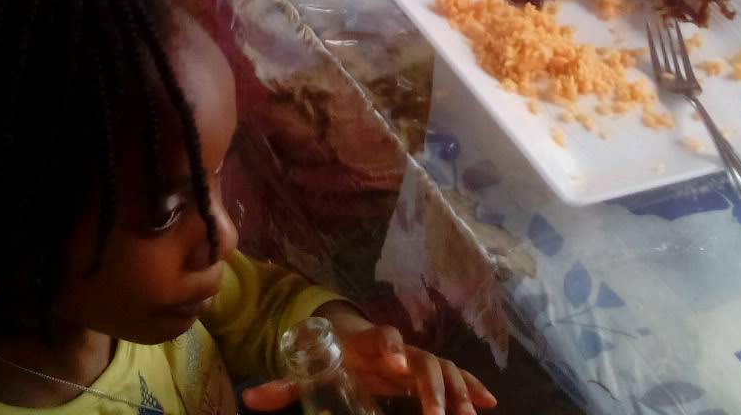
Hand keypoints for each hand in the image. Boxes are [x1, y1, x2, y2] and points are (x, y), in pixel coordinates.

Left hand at [242, 312, 496, 414]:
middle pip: (422, 358)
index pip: (380, 336)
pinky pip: (456, 377)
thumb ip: (285, 386)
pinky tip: (489, 403)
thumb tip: (251, 401)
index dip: (389, 345)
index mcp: (368, 344)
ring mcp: (416, 360)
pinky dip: (473, 387)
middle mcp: (398, 350)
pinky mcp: (428, 373)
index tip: (396, 364)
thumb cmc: (333, 356)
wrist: (352, 339)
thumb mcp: (308, 370)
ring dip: (457, 391)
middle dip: (431, 384)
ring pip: (444, 369)